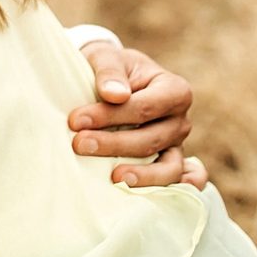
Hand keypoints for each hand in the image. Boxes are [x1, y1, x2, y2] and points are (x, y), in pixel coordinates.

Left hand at [68, 41, 204, 188]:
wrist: (112, 81)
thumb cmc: (110, 68)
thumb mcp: (106, 57)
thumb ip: (109, 72)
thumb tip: (114, 94)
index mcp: (174, 90)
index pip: (145, 107)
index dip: (111, 115)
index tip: (76, 120)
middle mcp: (180, 120)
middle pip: (151, 138)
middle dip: (114, 144)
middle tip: (78, 144)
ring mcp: (176, 145)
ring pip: (168, 166)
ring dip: (142, 175)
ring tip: (114, 178)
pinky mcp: (168, 163)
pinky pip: (178, 180)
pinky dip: (172, 190)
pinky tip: (154, 198)